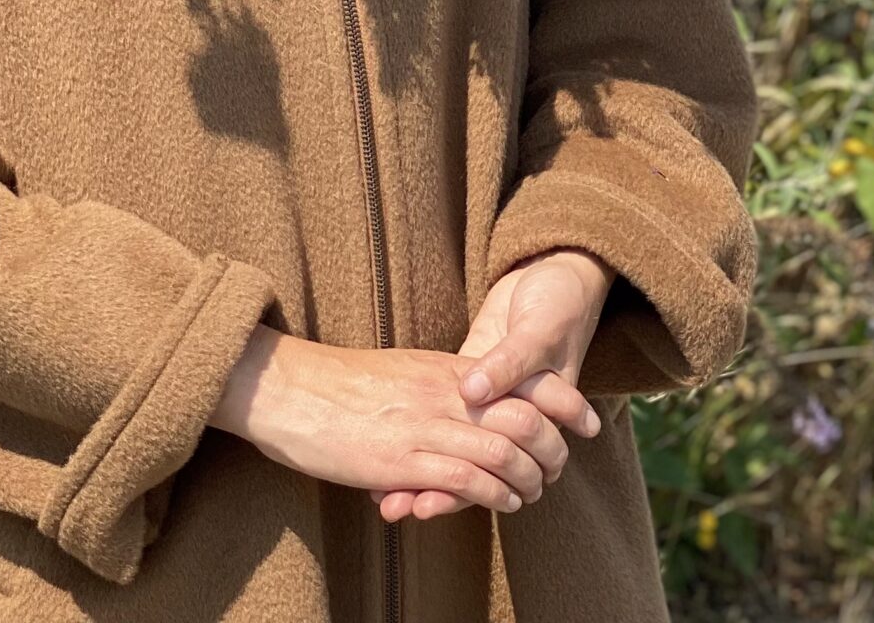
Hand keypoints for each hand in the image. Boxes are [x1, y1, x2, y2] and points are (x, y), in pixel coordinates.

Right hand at [211, 327, 569, 518]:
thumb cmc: (340, 387)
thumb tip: (463, 410)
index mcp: (445, 369)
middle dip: (552, 450)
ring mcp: (425, 425)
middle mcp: (444, 393)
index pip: (523, 379)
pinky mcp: (402, 459)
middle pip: (525, 415)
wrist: (291, 389)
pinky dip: (494, 495)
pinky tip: (503, 503)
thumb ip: (436, 391)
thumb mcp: (402, 376)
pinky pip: (467, 479)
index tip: (582, 423)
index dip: (563, 402)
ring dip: (527, 479)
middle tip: (557, 470)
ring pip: (503, 451)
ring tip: (532, 494)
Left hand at [378, 250, 611, 524]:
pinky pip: (443, 416)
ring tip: (385, 498)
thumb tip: (472, 392)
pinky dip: (420, 436)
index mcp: (537, 418)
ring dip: (424, 475)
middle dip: (436, 491)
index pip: (497, 470)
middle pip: (472, 469)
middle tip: (396, 507)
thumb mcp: (538, 332)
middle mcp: (509, 419)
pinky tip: (387, 452)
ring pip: (455, 449)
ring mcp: (485, 400)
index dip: (462, 490)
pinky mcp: (465, 377)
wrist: (554, 270)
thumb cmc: (558, 303)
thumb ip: (508, 363)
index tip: (426, 506)